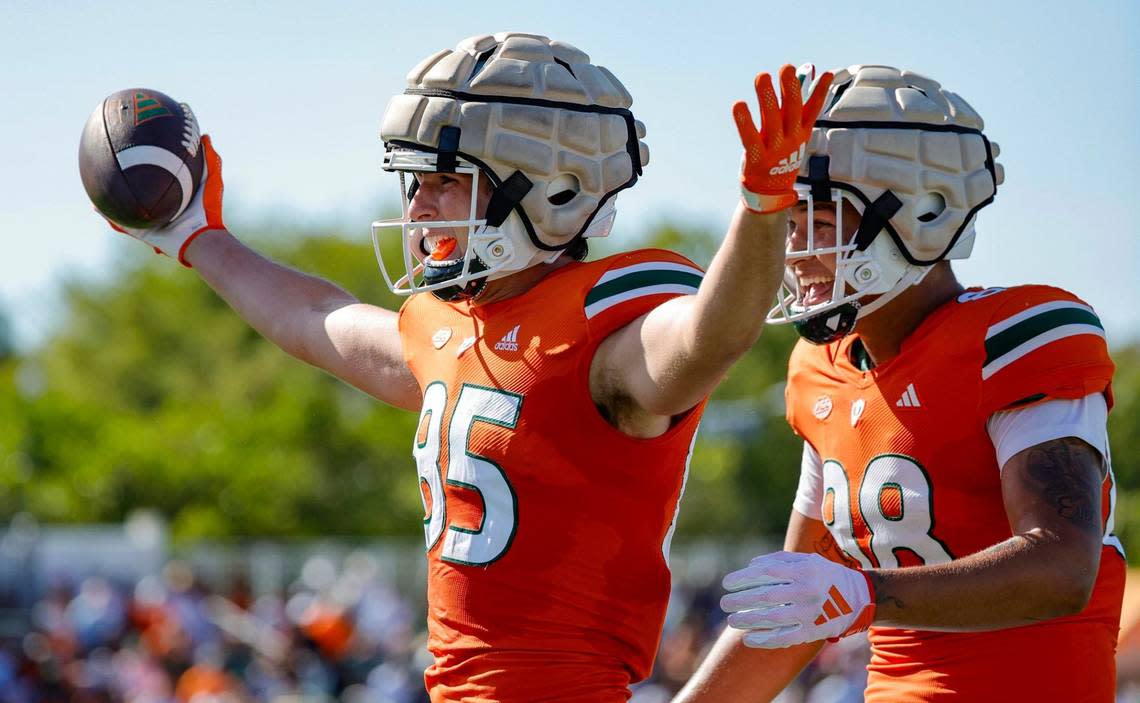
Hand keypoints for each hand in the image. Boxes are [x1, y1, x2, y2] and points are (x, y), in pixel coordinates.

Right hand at [105, 134, 225, 266]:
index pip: (155, 179)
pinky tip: (96, 206)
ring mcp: (148, 220)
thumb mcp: (211, 179)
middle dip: (125, 180)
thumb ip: (209, 158)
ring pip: (124, 207)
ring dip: (110, 198)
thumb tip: (204, 135)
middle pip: (137, 192)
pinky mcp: (142, 232)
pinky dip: (108, 215)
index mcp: (172, 196)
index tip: (138, 151)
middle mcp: (158, 207)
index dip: (146, 166)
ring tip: (95, 185)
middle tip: (113, 165)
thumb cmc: (209, 210)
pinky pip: (120, 223)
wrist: (202, 235)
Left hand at [721, 551, 873, 647]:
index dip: (743, 578)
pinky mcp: (813, 631)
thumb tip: (750, 566)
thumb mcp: (806, 560)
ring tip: (731, 620)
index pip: (766, 573)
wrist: (858, 597)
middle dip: (741, 600)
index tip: (726, 584)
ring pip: (773, 619)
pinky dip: (765, 640)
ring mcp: (810, 612)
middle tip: (724, 603)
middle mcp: (807, 590)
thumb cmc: (824, 575)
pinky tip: (749, 639)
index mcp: (803, 570)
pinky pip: (785, 638)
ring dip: (748, 620)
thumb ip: (778, 560)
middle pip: (766, 596)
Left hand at [733, 64, 832, 213]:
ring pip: (772, 120)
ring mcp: (774, 150)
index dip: (820, 93)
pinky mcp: (757, 159)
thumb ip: (790, 106)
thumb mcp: (789, 134)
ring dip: (767, 97)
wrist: (768, 195)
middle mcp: (790, 140)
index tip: (825, 73)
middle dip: (790, 89)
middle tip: (786, 68)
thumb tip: (800, 75)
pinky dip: (745, 122)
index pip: (813, 110)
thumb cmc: (777, 157)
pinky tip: (739, 105)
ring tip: (762, 76)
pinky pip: (751, 138)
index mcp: (800, 134)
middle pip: (792, 112)